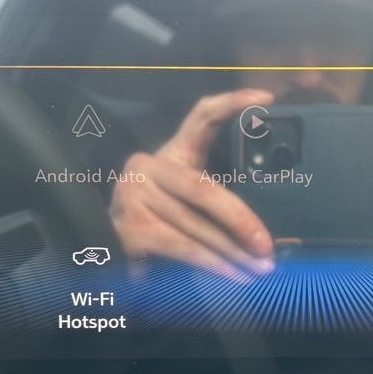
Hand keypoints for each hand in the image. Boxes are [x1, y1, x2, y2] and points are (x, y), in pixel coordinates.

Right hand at [111, 89, 275, 280]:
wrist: (105, 250)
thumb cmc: (157, 222)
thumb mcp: (185, 202)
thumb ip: (214, 199)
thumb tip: (262, 226)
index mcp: (170, 153)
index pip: (201, 116)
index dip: (232, 102)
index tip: (265, 97)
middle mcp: (147, 165)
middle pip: (205, 188)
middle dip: (241, 221)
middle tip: (267, 245)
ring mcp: (134, 195)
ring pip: (197, 224)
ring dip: (233, 252)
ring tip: (259, 268)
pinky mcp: (131, 227)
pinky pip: (183, 246)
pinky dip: (213, 264)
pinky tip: (233, 276)